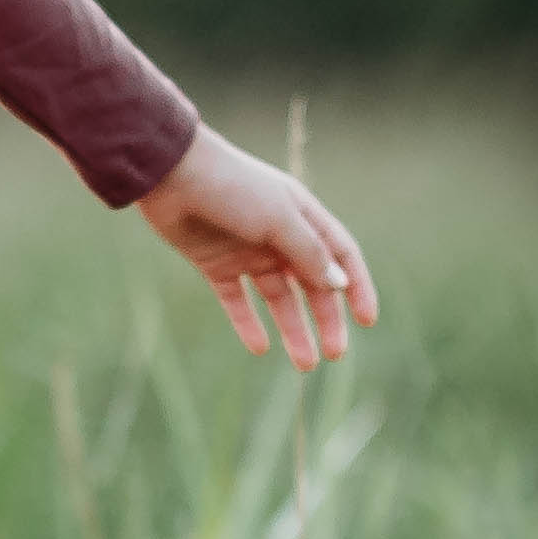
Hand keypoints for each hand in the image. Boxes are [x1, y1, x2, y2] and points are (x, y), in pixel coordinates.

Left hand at [135, 124, 376, 369]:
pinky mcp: (215, 263)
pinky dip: (248, 323)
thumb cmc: (232, 188)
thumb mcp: (278, 220)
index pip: (340, 256)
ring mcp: (247, 251)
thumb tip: (339, 285)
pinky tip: (259, 347)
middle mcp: (278, 235)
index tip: (367, 321)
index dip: (357, 287)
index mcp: (302, 216)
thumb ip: (309, 253)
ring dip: (292, 329)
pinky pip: (237, 299)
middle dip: (326, 319)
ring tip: (304, 363)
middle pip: (312, 284)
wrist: (170, 175)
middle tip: (335, 354)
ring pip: (278, 298)